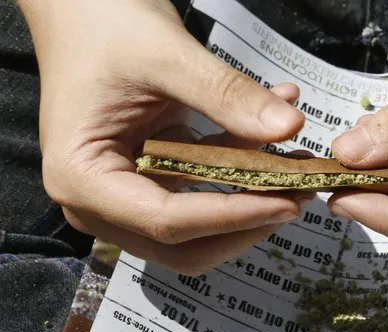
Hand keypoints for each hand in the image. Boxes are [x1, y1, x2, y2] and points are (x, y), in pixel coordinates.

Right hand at [19, 0, 309, 273]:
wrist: (82, 9)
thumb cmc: (105, 24)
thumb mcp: (166, 55)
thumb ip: (227, 95)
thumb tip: (289, 127)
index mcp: (82, 178)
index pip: (167, 220)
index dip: (233, 216)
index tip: (287, 201)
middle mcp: (97, 202)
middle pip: (183, 243)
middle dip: (244, 224)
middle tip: (298, 194)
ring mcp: (123, 196)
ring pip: (197, 231)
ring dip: (249, 205)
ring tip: (296, 171)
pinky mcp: (149, 181)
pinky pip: (201, 194)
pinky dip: (239, 175)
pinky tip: (275, 140)